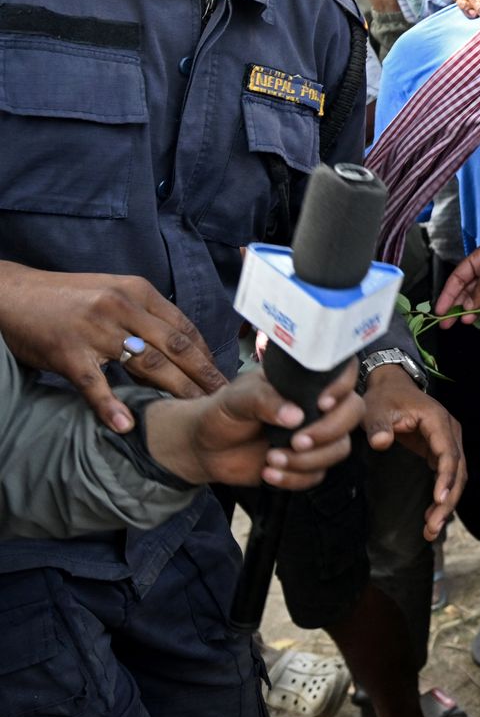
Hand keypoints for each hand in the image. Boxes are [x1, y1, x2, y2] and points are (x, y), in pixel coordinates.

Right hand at [0, 263, 229, 431]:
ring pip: (147, 364)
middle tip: (222, 397)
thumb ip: (145, 314)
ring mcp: (96, 331)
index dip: (206, 354)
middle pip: (175, 346)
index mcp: (137, 291)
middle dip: (203, 374)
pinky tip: (126, 425)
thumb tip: (179, 344)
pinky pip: (96, 384)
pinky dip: (111, 407)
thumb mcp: (113, 291)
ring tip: (193, 411)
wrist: (12, 294)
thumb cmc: (68, 297)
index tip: (219, 375)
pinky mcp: (69, 353)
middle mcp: (121, 308)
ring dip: (175, 390)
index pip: (183, 327)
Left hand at [148, 360, 363, 488]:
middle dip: (329, 431)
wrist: (204, 448)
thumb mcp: (237, 399)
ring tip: (271, 460)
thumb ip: (265, 400)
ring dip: (308, 460)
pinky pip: (319, 475)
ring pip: (340, 448)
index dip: (342, 387)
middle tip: (297, 441)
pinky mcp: (308, 464)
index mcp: (305, 381)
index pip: (344, 374)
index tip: (321, 403)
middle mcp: (318, 406)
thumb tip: (296, 416)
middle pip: (354, 413)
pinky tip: (267, 473)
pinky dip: (294, 478)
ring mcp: (317, 435)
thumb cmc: (222, 413)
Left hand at [362, 368, 465, 538]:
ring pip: (456, 476)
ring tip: (431, 529)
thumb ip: (378, 426)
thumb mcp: (376, 409)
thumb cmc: (384, 398)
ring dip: (446, 502)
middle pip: (458, 470)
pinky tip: (431, 515)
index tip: (438, 500)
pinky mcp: (441, 450)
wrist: (390, 386)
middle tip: (433, 527)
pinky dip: (442, 496)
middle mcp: (449, 431)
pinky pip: (448, 476)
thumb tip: (381, 443)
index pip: (448, 453)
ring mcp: (448, 441)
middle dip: (448, 500)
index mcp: (438, 420)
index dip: (446, 477)